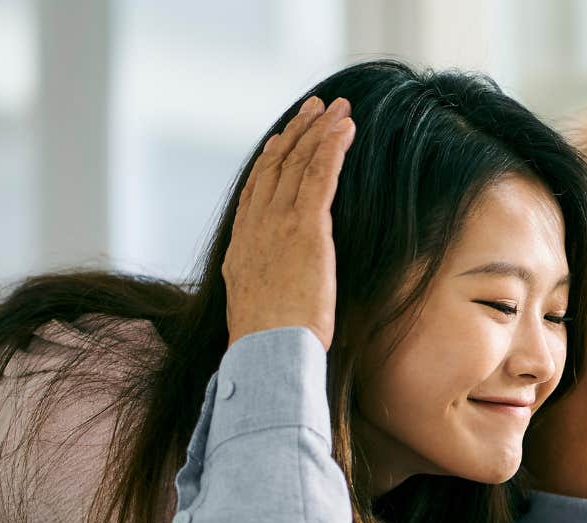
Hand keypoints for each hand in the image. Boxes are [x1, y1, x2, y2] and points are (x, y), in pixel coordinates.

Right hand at [222, 96, 355, 349]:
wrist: (268, 350)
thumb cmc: (267, 344)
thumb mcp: (258, 311)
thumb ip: (265, 291)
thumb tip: (271, 298)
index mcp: (242, 247)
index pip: (255, 192)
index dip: (269, 161)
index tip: (279, 140)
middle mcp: (256, 227)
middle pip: (276, 168)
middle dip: (296, 133)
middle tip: (313, 108)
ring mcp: (278, 224)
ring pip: (298, 165)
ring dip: (318, 132)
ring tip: (337, 109)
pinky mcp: (306, 227)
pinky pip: (319, 176)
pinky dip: (331, 148)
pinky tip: (344, 129)